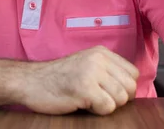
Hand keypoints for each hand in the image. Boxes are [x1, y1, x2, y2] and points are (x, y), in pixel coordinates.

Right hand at [20, 46, 138, 115]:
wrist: (30, 81)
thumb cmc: (57, 78)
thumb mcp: (86, 65)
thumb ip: (107, 71)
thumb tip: (130, 89)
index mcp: (101, 52)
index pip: (133, 73)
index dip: (125, 87)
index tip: (109, 92)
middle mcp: (98, 59)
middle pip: (130, 87)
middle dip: (118, 99)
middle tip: (99, 99)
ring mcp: (91, 73)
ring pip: (121, 98)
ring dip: (107, 105)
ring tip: (89, 100)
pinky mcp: (84, 88)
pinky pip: (108, 107)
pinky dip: (98, 111)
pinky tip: (83, 104)